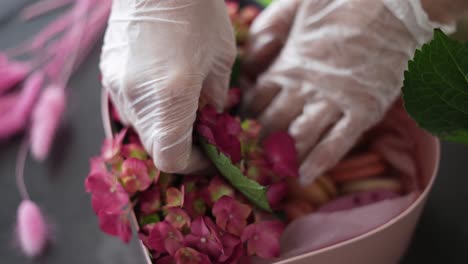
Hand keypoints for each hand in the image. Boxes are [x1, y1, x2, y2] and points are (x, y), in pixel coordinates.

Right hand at [100, 0, 235, 172]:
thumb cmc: (197, 11)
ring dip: (164, 128)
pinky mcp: (108, 74)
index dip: (193, 165)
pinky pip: (130, 107)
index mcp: (171, 96)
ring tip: (185, 106)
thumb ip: (216, 99)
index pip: (171, 158)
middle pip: (155, 146)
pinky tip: (164, 88)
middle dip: (181, 146)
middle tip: (202, 131)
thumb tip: (211, 121)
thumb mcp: (221, 58)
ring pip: (141, 129)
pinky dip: (150, 110)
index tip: (210, 154)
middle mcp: (137, 97)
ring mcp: (117, 85)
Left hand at [242, 0, 454, 184]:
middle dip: (259, 143)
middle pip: (273, 123)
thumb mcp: (296, 6)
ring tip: (272, 175)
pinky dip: (320, 163)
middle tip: (250, 159)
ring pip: (301, 138)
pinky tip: (305, 177)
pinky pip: (337, 143)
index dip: (247, 117)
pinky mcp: (362, 110)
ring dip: (284, 158)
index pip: (257, 100)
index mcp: (288, 64)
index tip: (239, 131)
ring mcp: (334, 101)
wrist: (394, 3)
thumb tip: (253, 56)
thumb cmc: (342, 1)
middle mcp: (305, 88)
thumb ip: (269, 28)